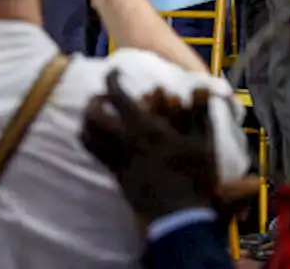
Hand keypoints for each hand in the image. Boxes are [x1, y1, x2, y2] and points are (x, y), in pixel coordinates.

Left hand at [81, 72, 216, 222]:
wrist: (179, 217)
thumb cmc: (193, 177)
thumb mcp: (204, 143)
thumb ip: (200, 113)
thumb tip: (202, 88)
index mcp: (143, 128)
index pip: (116, 95)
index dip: (112, 78)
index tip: (115, 72)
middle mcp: (123, 140)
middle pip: (93, 113)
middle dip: (95, 99)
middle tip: (104, 96)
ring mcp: (115, 158)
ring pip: (86, 132)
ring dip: (88, 119)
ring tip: (97, 114)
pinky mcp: (114, 174)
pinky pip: (93, 152)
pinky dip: (90, 138)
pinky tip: (100, 137)